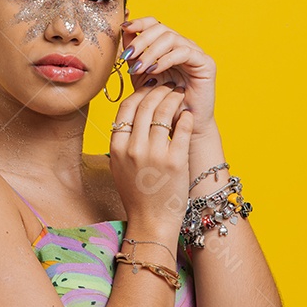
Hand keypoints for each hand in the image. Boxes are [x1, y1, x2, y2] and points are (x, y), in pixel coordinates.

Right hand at [108, 85, 193, 231]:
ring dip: (174, 98)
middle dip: (159, 90)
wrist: (151, 221)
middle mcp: (134, 148)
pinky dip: (186, 117)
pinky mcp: (175, 161)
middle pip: (146, 105)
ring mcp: (155, 154)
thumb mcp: (119, 165)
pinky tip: (188, 114)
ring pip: (164, 111)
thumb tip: (132, 112)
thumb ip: (123, 140)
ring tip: (180, 95)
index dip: (139, 93)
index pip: (127, 107)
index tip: (150, 88)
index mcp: (117, 147)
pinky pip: (182, 128)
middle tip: (169, 85)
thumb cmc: (137, 194)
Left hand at [119, 16, 216, 135]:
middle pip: (161, 28)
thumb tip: (124, 31)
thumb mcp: (141, 75)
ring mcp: (195, 52)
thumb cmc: (159, 102)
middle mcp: (182, 45)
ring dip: (150, 52)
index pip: (154, 23)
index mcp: (168, 45)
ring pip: (171, 38)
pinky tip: (154, 70)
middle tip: (127, 56)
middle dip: (141, 40)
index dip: (139, 23)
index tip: (123, 28)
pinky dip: (165, 59)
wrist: (179, 125)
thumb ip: (134, 54)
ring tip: (138, 67)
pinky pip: (184, 52)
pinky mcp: (206, 63)